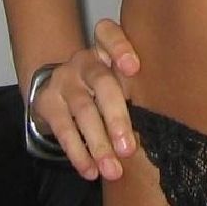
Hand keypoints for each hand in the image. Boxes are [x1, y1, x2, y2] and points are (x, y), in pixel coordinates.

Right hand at [30, 19, 140, 180]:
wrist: (58, 93)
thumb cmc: (101, 90)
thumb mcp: (117, 82)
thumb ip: (134, 91)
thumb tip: (159, 126)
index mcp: (106, 51)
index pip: (108, 34)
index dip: (120, 47)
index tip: (134, 68)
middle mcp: (84, 61)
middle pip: (101, 82)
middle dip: (116, 117)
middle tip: (128, 149)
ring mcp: (63, 80)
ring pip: (82, 110)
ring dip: (98, 144)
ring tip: (112, 170)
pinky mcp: (47, 102)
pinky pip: (63, 129)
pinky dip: (78, 153)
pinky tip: (90, 171)